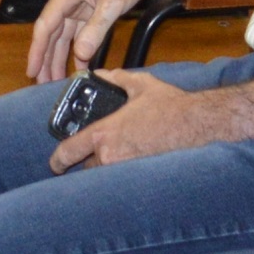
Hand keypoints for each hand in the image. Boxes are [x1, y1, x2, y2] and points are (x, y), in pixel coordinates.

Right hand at [24, 0, 161, 84]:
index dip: (37, 51)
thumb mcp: (113, 2)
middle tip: (43, 84)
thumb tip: (80, 54)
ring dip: (60, 57)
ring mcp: (77, 4)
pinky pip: (78, 33)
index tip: (32, 71)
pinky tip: (79, 66)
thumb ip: (96, 29)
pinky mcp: (89, 9)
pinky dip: (78, 49)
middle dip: (47, 60)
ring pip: (63, 36)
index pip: (45, 26)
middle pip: (51, 34)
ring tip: (57, 80)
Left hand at [47, 69, 227, 171]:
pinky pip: (124, 178)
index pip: (68, 153)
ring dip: (109, 166)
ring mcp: (125, 171)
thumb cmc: (171, 107)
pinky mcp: (141, 179)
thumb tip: (104, 73)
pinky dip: (125, 172)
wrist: (199, 126)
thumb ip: (117, 79)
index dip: (57, 160)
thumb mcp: (141, 85)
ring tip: (124, 153)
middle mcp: (110, 156)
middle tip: (102, 149)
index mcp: (103, 134)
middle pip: (87, 166)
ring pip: (106, 173)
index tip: (55, 163)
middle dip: (91, 159)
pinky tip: (138, 160)